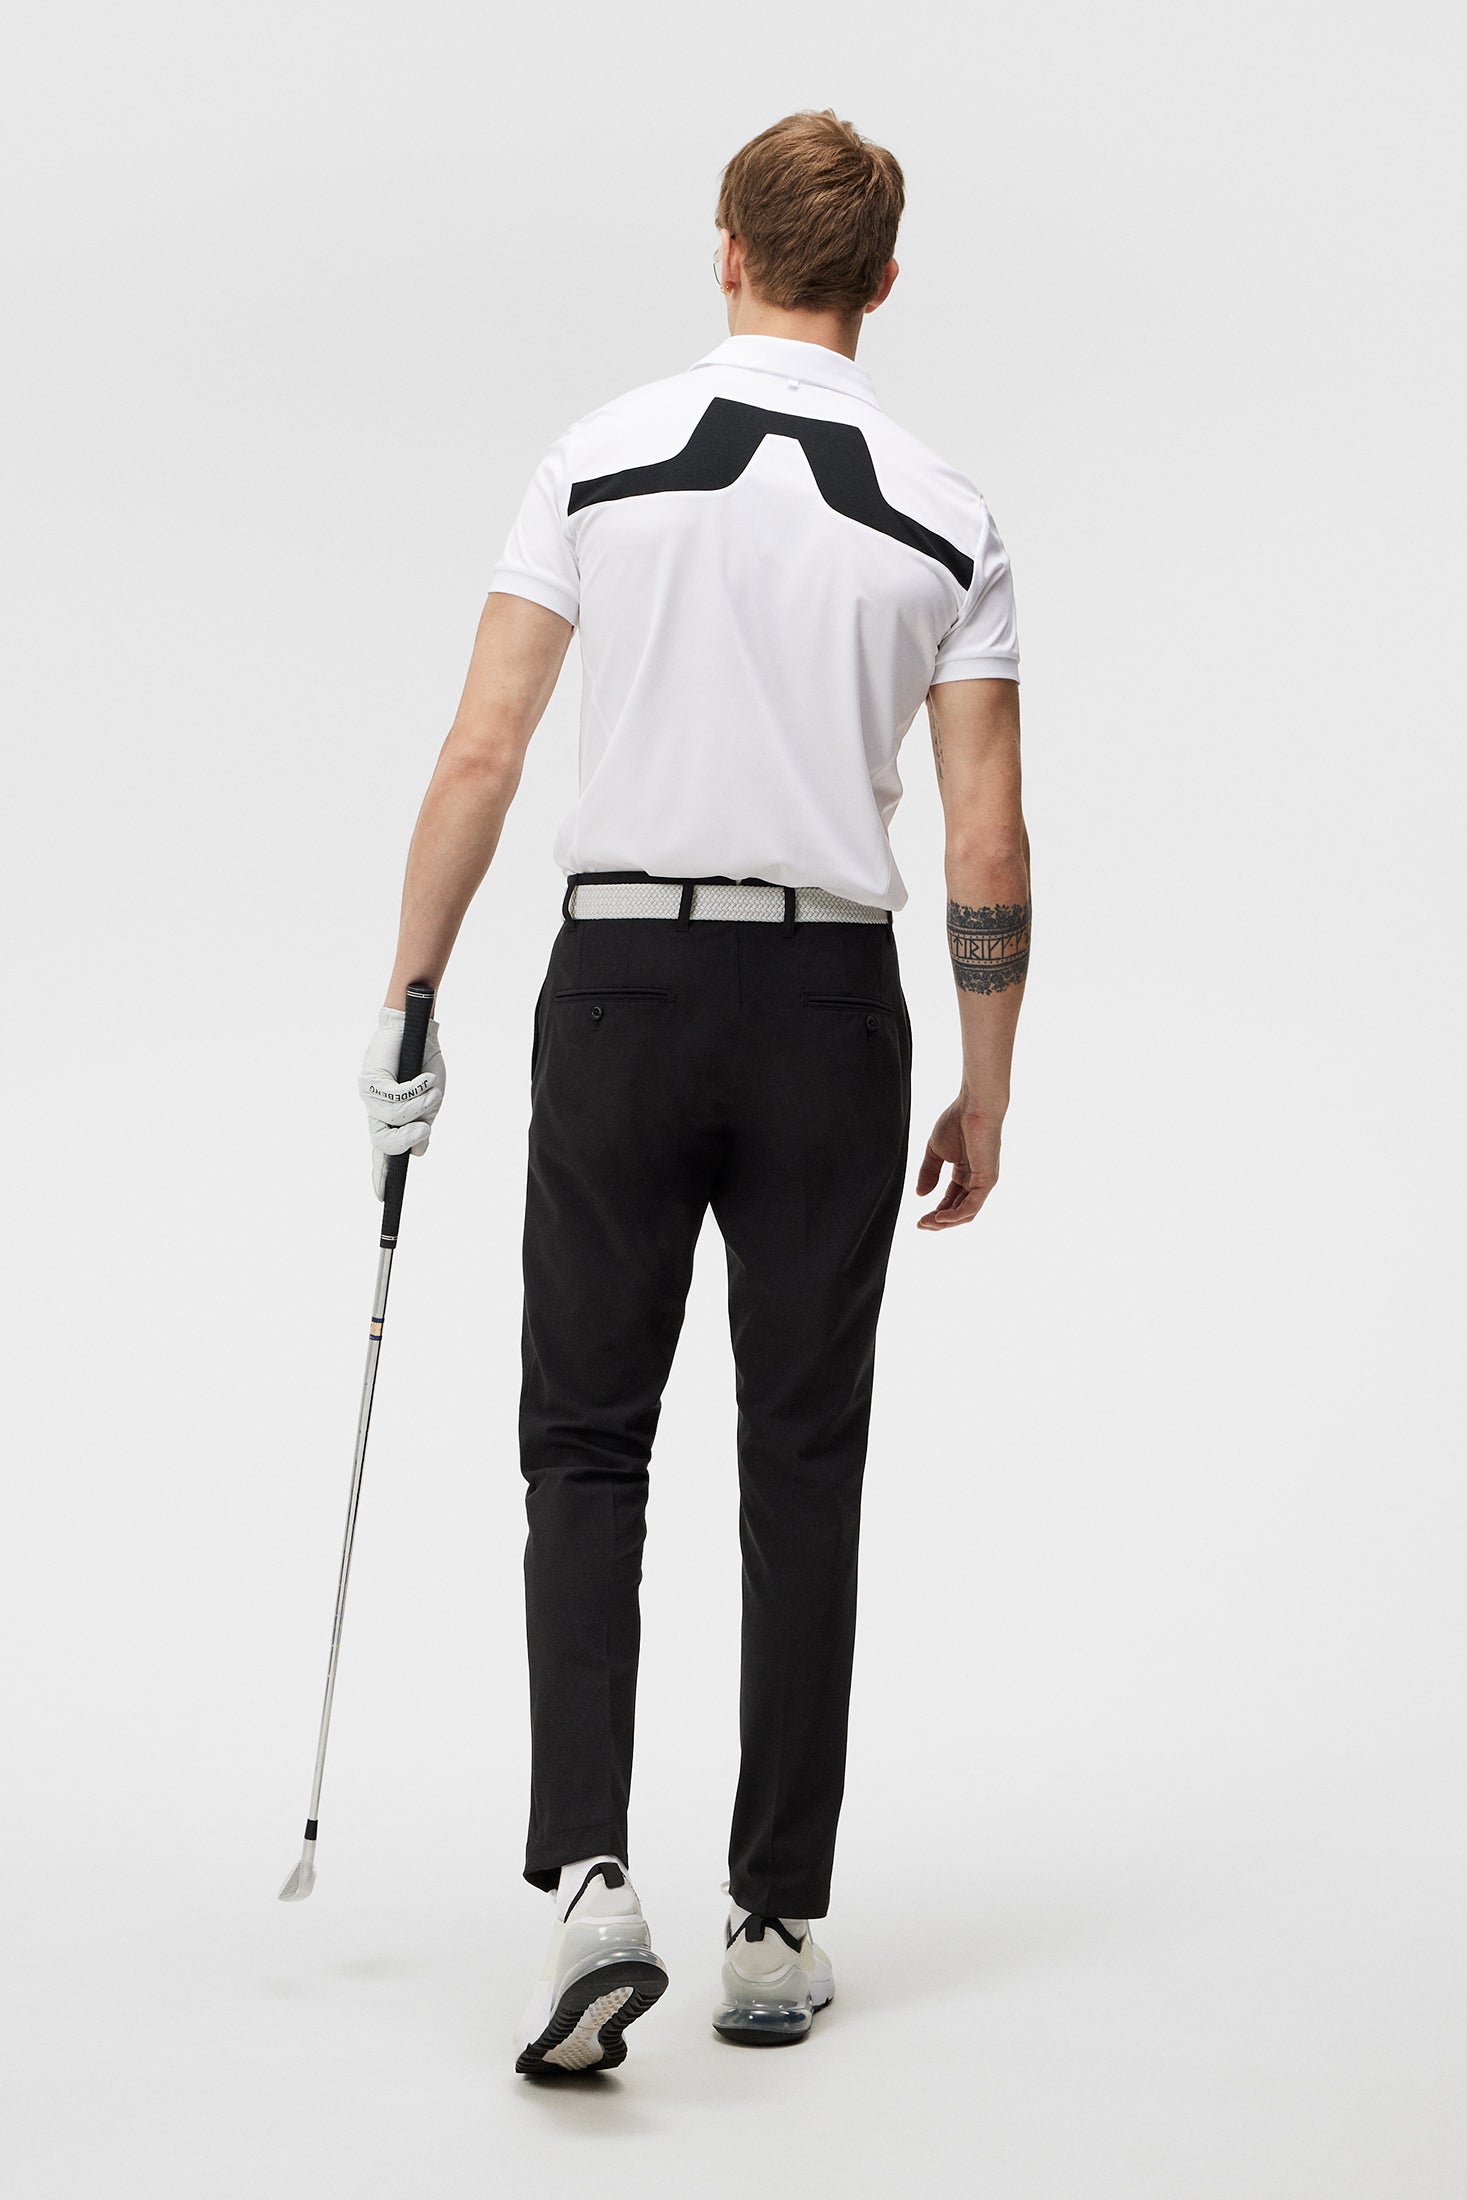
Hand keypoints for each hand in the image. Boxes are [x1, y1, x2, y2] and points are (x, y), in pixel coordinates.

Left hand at [358, 1007, 445, 1199]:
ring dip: (420, 1106)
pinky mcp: (370, 1077)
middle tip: (424, 1131)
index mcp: (388, 1117)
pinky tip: (425, 1076)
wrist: (417, 1028)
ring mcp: (369, 1094)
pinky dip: (417, 1088)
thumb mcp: (430, 1101)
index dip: (381, 1174)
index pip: (382, 1151)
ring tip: (431, 1088)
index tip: (382, 1197)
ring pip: (393, 1118)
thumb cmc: (423, 1062)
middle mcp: (375, 1108)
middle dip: (405, 1141)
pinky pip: (395, 1096)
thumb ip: (423, 1126)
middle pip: (381, 1141)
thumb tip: (419, 1153)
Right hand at [915, 1097, 1002, 1229]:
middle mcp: (976, 1180)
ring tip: (927, 1223)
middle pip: (958, 1211)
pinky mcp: (987, 1180)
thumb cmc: (956, 1122)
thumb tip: (920, 1195)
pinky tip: (940, 1218)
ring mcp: (983, 1181)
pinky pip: (971, 1206)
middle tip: (920, 1225)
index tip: (919, 1220)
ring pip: (966, 1213)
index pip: (952, 1201)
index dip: (936, 1213)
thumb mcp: (935, 1151)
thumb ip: (928, 1173)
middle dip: (938, 1221)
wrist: (973, 1106)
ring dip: (945, 1222)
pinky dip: (956, 1215)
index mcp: (965, 1173)